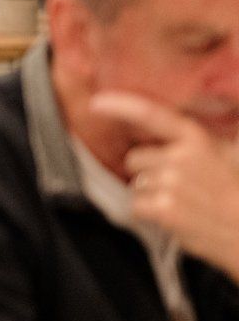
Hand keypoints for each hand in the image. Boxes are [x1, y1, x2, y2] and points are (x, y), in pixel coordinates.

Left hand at [94, 91, 238, 277]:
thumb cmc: (237, 193)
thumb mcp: (225, 155)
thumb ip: (192, 144)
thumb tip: (161, 138)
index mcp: (196, 140)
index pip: (150, 114)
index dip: (119, 106)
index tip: (96, 103)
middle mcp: (180, 158)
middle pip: (135, 158)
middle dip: (147, 171)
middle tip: (174, 185)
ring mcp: (171, 183)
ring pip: (136, 184)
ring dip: (150, 194)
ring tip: (180, 202)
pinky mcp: (164, 209)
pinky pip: (136, 206)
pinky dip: (149, 214)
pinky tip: (172, 216)